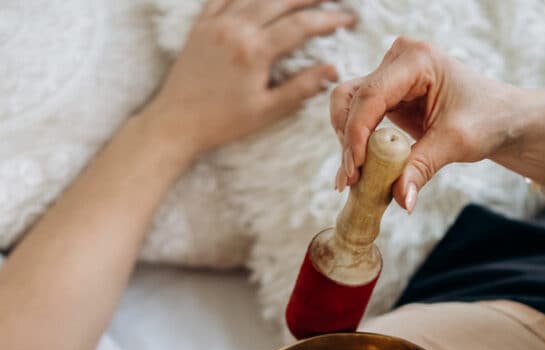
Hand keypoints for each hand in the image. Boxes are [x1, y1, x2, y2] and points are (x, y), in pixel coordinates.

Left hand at [144, 0, 355, 160]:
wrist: (176, 122)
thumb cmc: (223, 122)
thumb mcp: (267, 111)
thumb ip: (300, 88)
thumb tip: (331, 70)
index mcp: (254, 52)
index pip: (300, 26)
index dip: (328, 20)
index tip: (348, 19)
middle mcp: (235, 29)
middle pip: (280, 0)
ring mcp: (215, 24)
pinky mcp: (201, 26)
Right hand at [330, 37, 527, 211]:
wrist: (503, 117)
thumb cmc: (488, 118)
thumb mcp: (456, 143)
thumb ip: (422, 168)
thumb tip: (401, 200)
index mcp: (417, 60)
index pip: (372, 95)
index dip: (356, 133)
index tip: (355, 169)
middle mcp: (398, 60)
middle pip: (352, 97)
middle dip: (348, 139)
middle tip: (350, 179)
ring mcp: (391, 75)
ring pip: (349, 105)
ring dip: (347, 141)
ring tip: (352, 178)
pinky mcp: (389, 95)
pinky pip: (361, 116)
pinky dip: (357, 142)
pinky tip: (360, 168)